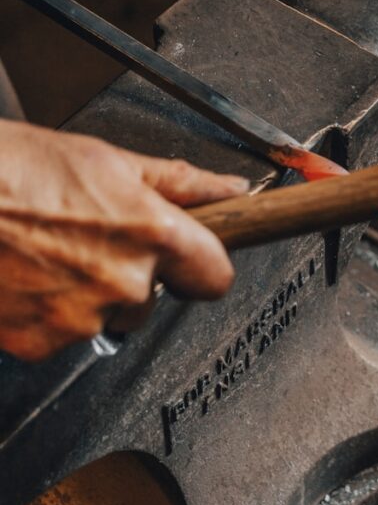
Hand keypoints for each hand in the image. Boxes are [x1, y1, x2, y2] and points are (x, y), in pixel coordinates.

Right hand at [0, 120, 248, 360]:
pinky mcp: (41, 344)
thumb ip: (180, 182)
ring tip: (52, 251)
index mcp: (149, 232)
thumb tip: (229, 189)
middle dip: (131, 273)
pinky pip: (64, 333)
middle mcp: (123, 282)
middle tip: (91, 238)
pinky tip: (30, 274)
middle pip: (153, 297)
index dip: (204, 265)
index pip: (216, 276)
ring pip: (107, 315)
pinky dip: (50, 310)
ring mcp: (82, 318)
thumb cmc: (15, 169)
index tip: (194, 260)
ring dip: (88, 293)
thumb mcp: (108, 160)